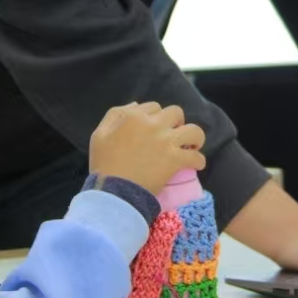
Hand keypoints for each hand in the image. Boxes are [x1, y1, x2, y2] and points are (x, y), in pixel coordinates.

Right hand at [89, 102, 205, 195]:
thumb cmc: (104, 165)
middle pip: (176, 112)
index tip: (155, 128)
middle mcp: (153, 124)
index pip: (153, 106)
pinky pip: (196, 156)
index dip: (156, 117)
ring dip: (194, 137)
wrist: (113, 192)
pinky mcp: (175, 160)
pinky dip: (198, 160)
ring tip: (191, 146)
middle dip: (176, 122)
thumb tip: (136, 105)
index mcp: (133, 116)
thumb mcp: (99, 134)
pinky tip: (195, 164)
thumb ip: (115, 115)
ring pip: (193, 130)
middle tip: (172, 135)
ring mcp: (166, 142)